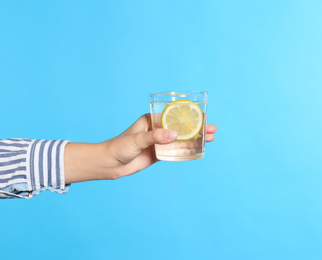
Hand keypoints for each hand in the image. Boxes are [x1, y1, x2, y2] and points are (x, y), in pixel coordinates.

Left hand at [64, 114, 216, 182]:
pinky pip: (175, 152)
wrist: (109, 164)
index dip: (190, 115)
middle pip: (181, 127)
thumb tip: (175, 135)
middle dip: (197, 128)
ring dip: (195, 139)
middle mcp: (157, 129)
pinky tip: (198, 150)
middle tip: (212, 129)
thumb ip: (155, 137)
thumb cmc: (119, 147)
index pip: (173, 114)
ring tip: (210, 139)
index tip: (203, 116)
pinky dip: (187, 151)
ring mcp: (158, 142)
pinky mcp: (158, 154)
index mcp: (151, 120)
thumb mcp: (137, 140)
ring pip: (180, 139)